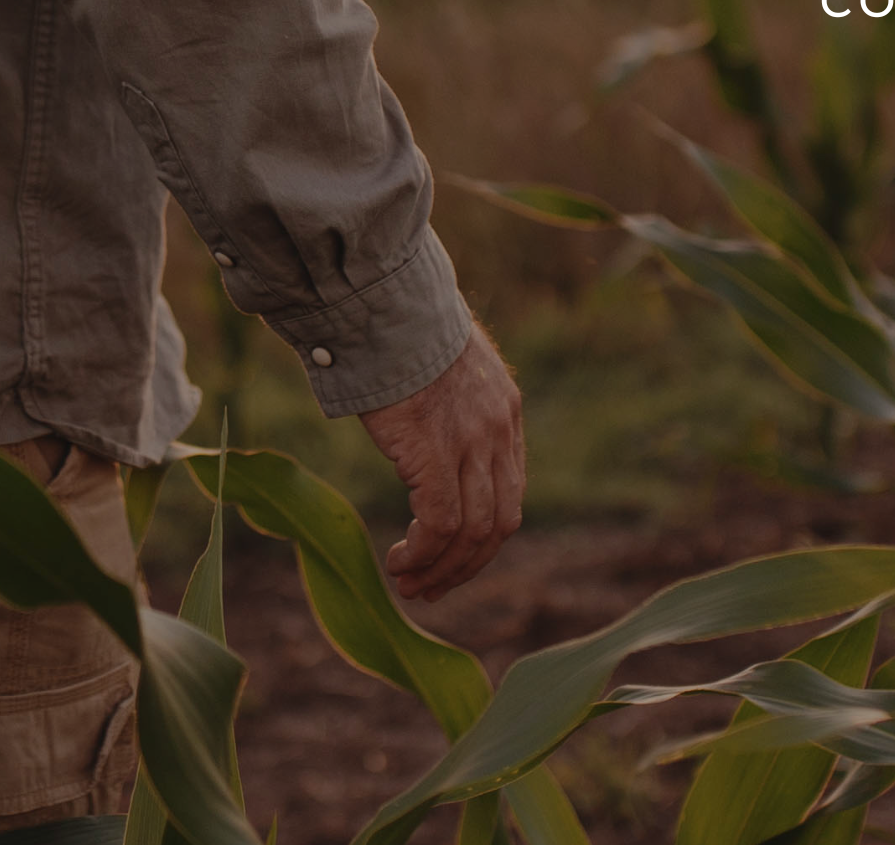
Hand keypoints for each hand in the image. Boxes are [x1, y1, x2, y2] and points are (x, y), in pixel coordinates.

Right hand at [359, 325, 524, 600]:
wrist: (385, 305)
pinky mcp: (436, 453)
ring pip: (472, 533)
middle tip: (431, 588)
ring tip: (409, 584)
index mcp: (505, 411)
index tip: (452, 557)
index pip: (510, 493)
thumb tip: (423, 422)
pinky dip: (423, 554)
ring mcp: (471, 444)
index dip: (483, 536)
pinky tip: (399, 563)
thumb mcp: (442, 366)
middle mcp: (497, 431)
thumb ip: (449, 402)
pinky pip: (440, 524)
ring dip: (440, 569)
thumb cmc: (398, 330)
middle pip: (499, 523)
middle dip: (467, 565)